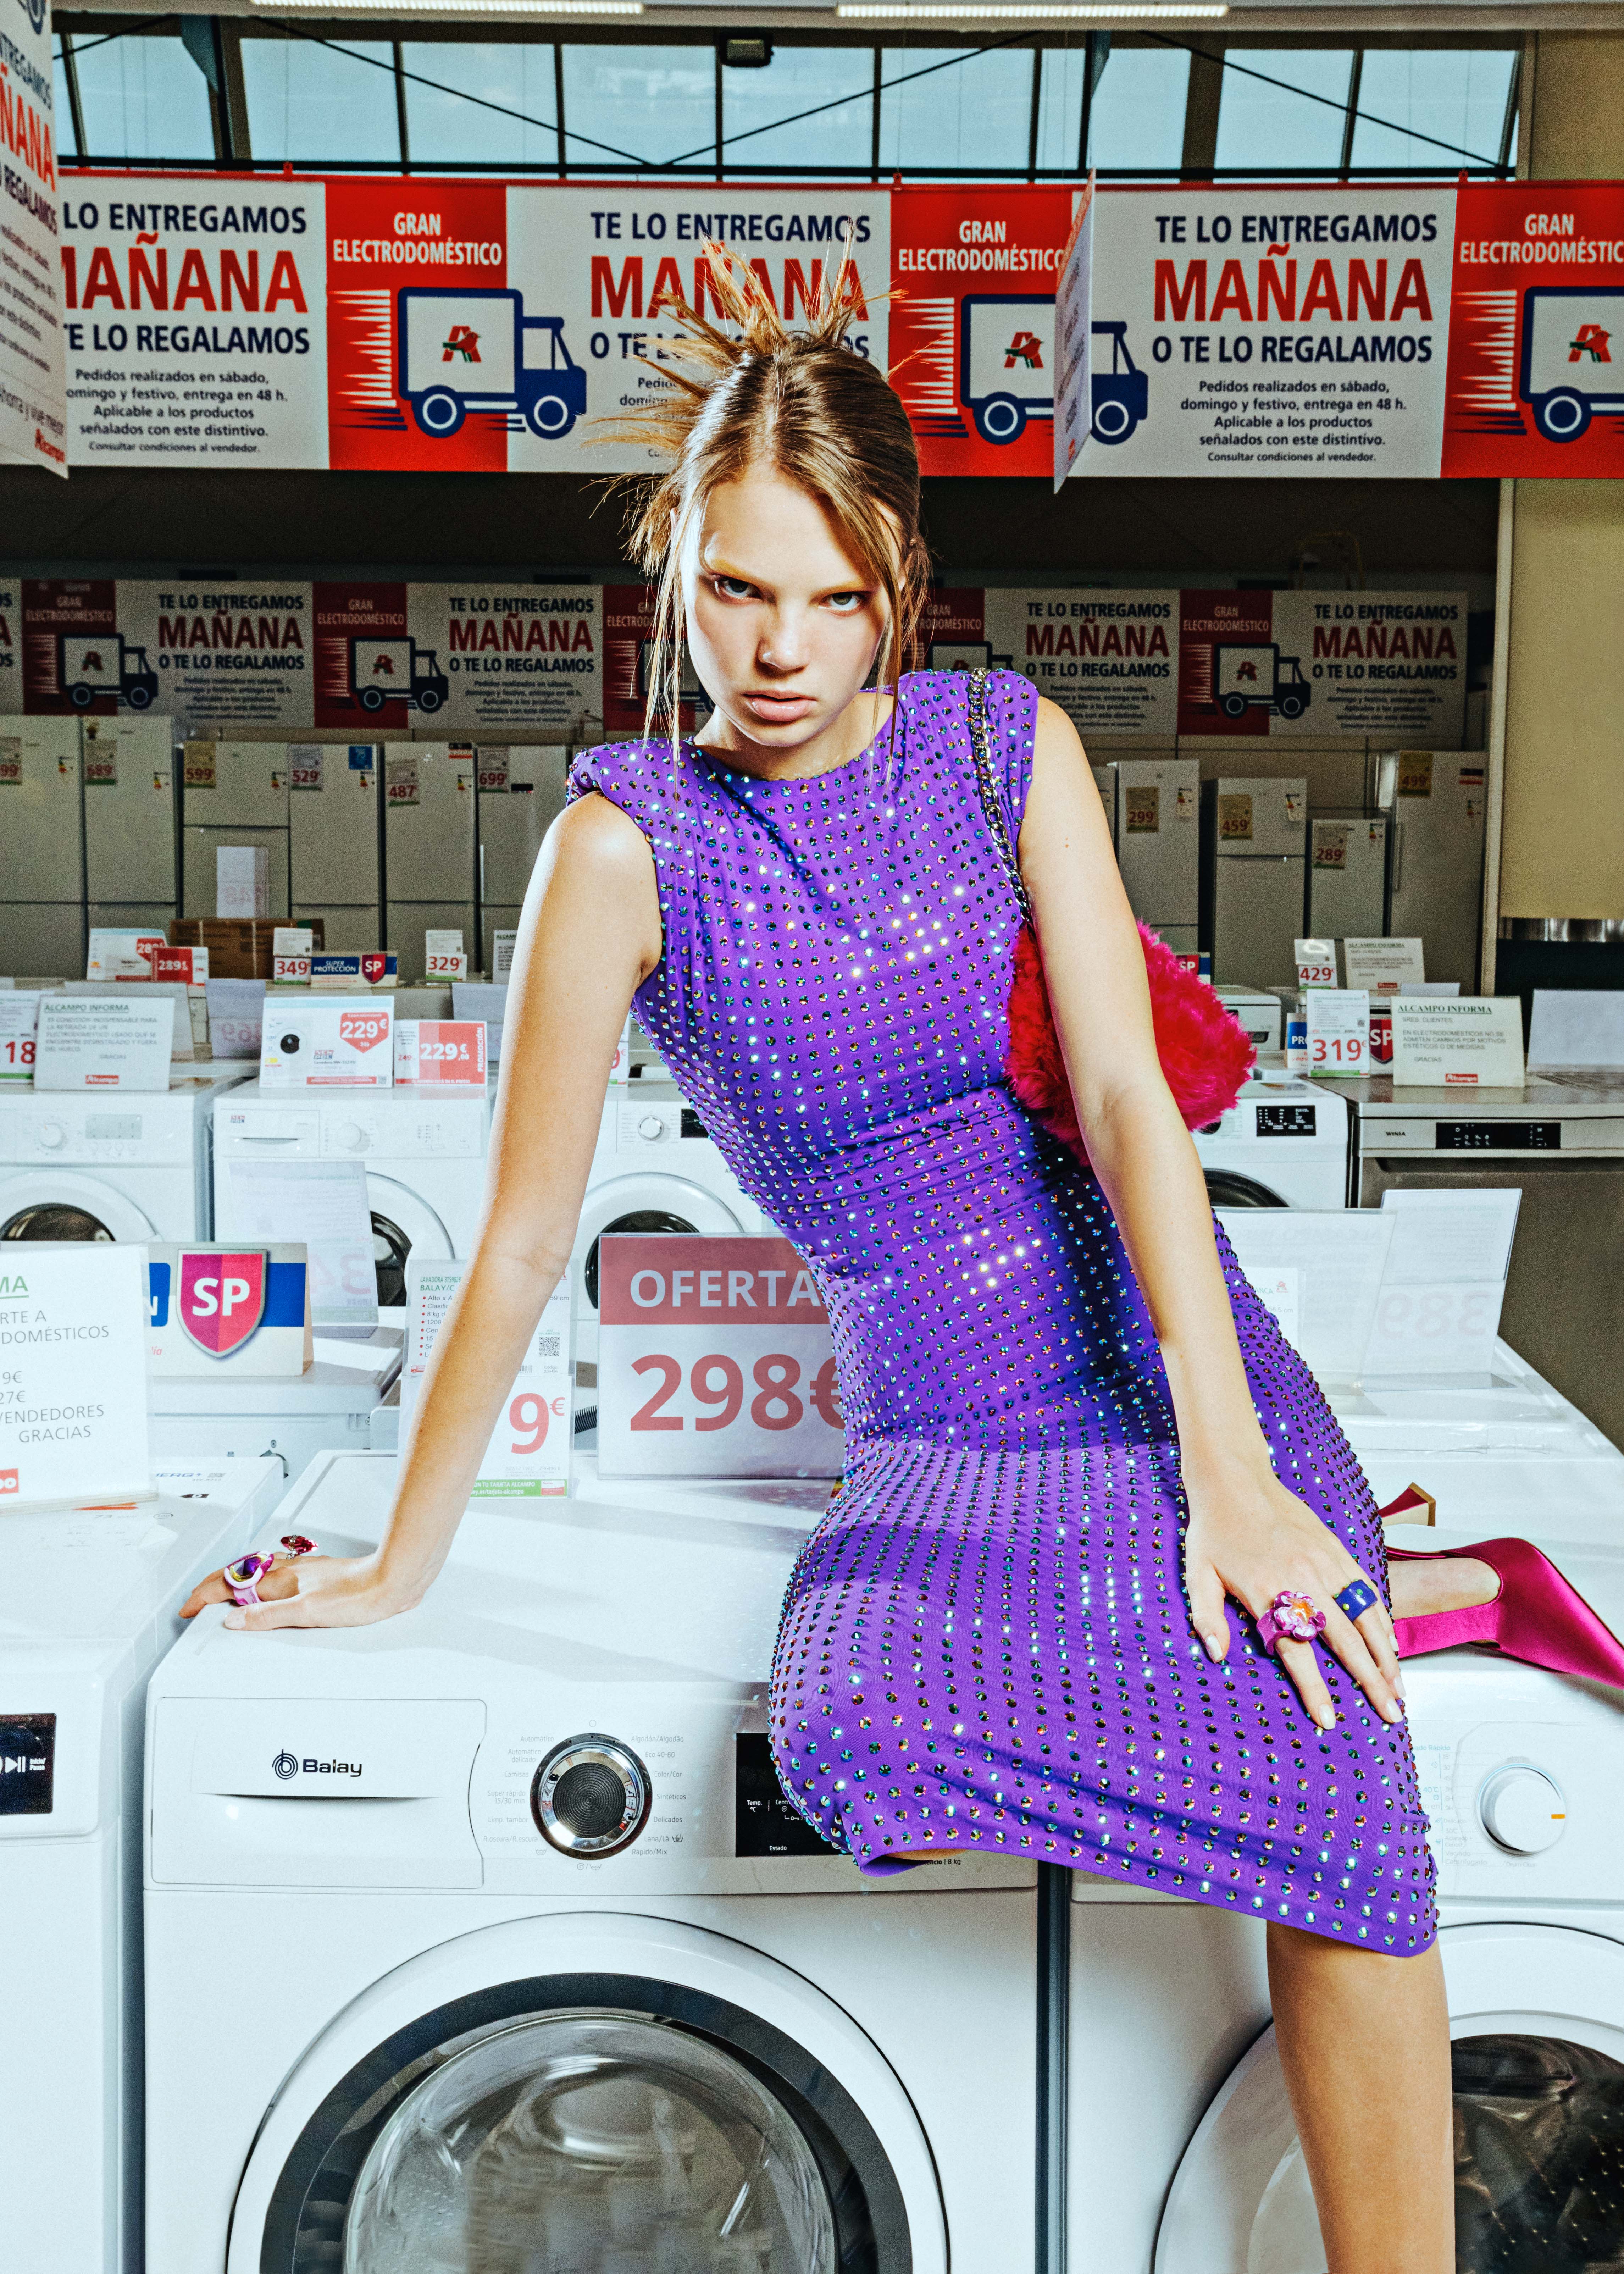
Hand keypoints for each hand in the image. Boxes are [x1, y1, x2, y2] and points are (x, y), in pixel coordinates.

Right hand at [180, 1554, 419, 1632]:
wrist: (394, 1580)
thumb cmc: (359, 1595)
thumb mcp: (308, 1613)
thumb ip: (269, 1616)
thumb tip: (235, 1621)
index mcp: (281, 1579)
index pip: (231, 1584)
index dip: (205, 1596)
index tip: (188, 1608)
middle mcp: (290, 1572)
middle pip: (239, 1576)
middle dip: (213, 1587)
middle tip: (196, 1602)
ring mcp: (304, 1574)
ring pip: (257, 1575)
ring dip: (234, 1585)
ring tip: (221, 1598)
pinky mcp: (318, 1578)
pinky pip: (276, 1578)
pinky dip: (259, 1586)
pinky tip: (266, 1594)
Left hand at [1183, 1460, 1404, 1730]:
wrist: (1234, 1478)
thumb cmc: (1213, 1528)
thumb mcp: (1197, 1573)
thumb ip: (1206, 1617)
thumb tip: (1216, 1656)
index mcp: (1267, 1591)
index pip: (1297, 1651)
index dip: (1314, 1689)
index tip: (1330, 1720)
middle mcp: (1302, 1579)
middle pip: (1345, 1641)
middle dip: (1370, 1683)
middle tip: (1390, 1716)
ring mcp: (1325, 1563)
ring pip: (1365, 1618)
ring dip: (1386, 1657)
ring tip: (1399, 1690)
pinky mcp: (1336, 1549)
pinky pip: (1367, 1589)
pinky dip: (1383, 1619)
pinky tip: (1391, 1645)